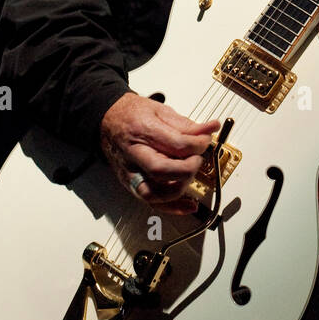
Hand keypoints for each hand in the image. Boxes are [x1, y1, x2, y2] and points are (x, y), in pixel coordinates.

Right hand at [100, 91, 219, 214]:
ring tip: (190, 176)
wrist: (108, 121)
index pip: (175, 144)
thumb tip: (210, 129)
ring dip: (179, 189)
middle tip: (197, 159)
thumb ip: (186, 124)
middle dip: (187, 168)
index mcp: (142, 130)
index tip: (205, 140)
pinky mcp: (131, 184)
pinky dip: (173, 208)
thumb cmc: (132, 115)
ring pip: (154, 193)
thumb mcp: (160, 111)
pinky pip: (151, 203)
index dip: (197, 144)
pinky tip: (189, 205)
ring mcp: (130, 172)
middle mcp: (134, 154)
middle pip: (162, 170)